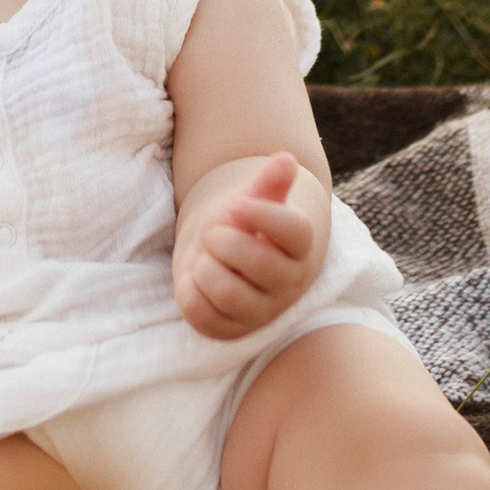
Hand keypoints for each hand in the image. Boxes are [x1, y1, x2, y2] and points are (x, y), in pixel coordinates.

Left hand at [174, 153, 318, 339]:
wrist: (222, 256)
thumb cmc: (241, 224)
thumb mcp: (252, 199)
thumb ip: (268, 183)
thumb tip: (286, 159)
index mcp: (299, 247)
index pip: (295, 231)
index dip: (262, 215)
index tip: (236, 204)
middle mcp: (288, 283)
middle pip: (259, 263)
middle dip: (224, 241)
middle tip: (214, 234)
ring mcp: (260, 311)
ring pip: (229, 293)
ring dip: (205, 266)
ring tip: (207, 258)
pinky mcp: (229, 330)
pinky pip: (201, 314)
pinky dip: (189, 289)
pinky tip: (196, 279)